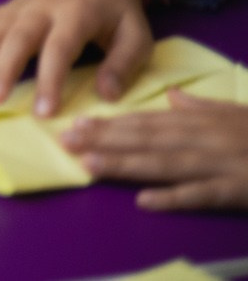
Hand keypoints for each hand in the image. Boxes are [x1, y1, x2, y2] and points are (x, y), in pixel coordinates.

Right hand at [0, 0, 150, 115]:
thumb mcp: (137, 34)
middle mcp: (39, 8)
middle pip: (14, 38)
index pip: (59, 48)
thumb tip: (106, 95)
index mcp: (75, 14)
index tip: (43, 112)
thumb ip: (123, 63)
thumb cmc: (116, 10)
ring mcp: (17, 7)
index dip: (50, 79)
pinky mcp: (4, 10)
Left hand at [64, 91, 247, 211]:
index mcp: (201, 121)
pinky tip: (143, 200)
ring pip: (165, 163)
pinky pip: (201, 194)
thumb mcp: (238, 113)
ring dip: (125, 163)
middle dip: (104, 140)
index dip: (112, 123)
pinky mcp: (238, 189)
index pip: (149, 121)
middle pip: (148, 139)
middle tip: (65, 141)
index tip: (77, 123)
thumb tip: (171, 95)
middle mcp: (204, 139)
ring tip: (88, 164)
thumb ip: (203, 107)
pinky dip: (173, 197)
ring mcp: (219, 165)